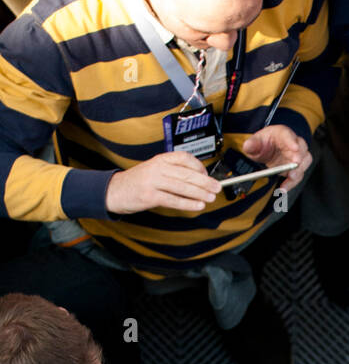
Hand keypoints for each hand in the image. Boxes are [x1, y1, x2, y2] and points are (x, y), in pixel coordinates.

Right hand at [106, 152, 221, 213]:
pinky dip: (187, 203)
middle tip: (217, 187)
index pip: (184, 158)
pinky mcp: (149, 196)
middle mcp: (157, 167)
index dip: (199, 166)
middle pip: (186, 173)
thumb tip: (198, 180)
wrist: (115, 191)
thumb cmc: (139, 182)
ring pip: (182, 186)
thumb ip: (173, 172)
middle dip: (205, 181)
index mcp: (160, 159)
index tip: (208, 175)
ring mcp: (153, 181)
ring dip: (199, 193)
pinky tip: (198, 205)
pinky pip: (173, 200)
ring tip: (211, 198)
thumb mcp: (155, 170)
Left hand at [241, 127, 309, 188]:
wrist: (266, 151)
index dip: (292, 141)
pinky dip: (292, 183)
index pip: (288, 135)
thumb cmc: (264, 143)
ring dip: (299, 171)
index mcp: (282, 134)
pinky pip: (298, 176)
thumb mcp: (254, 142)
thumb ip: (252, 144)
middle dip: (300, 157)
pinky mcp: (296, 168)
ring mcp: (296, 156)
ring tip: (291, 177)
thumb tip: (248, 146)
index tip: (295, 148)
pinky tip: (284, 188)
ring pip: (304, 162)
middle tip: (296, 164)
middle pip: (302, 148)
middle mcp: (293, 144)